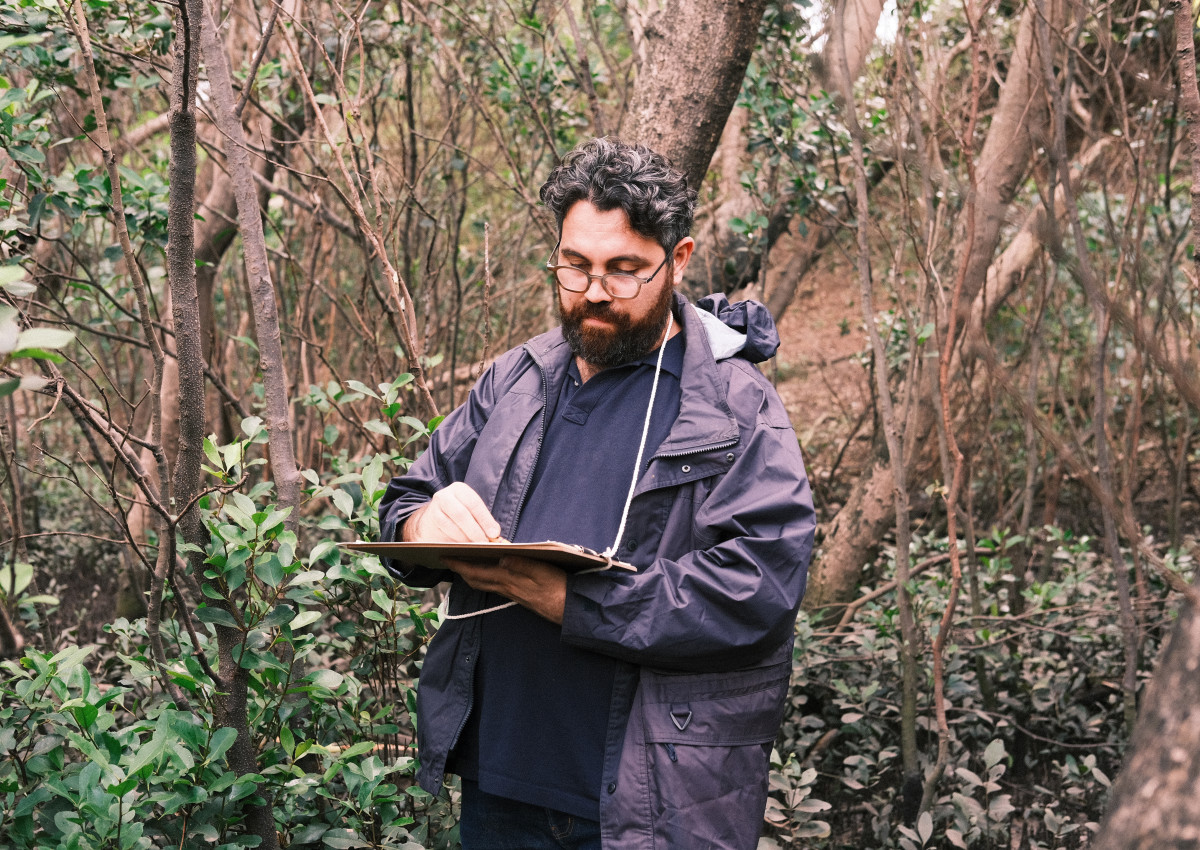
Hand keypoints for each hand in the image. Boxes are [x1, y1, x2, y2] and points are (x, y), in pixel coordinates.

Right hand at [404, 482, 503, 542]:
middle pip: (461, 514)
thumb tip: (495, 534)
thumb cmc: (457, 515)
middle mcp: (445, 496)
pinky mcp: (429, 524)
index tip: (494, 533)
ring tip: (475, 546)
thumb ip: (483, 520)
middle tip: (484, 543)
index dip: (485, 519)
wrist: (431, 521)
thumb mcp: (471, 512)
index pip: (474, 503)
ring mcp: (434, 509)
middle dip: (475, 531)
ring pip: (451, 526)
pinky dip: (456, 542)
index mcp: (459, 489)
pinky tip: (463, 546)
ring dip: (466, 539)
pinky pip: (444, 535)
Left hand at [446, 556, 566, 624]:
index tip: (445, 556)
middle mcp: (506, 588)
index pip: (477, 572)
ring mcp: (511, 593)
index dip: (460, 564)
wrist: (568, 610)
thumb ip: (522, 564)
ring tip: (462, 564)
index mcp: (509, 580)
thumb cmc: (558, 588)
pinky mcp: (517, 596)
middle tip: (448, 559)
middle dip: (460, 570)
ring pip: (484, 584)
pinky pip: (493, 586)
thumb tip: (501, 556)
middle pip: (476, 580)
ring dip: (470, 575)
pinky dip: (484, 578)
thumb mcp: (542, 571)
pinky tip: (487, 572)